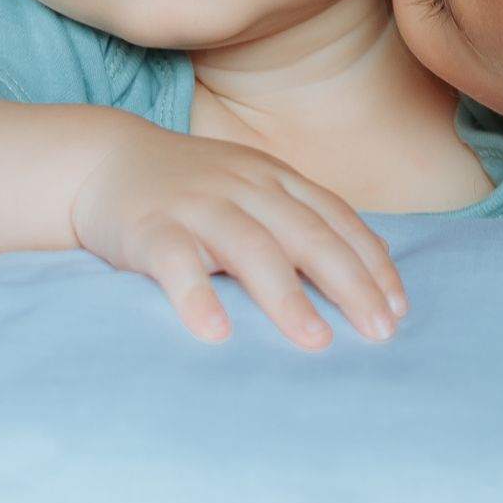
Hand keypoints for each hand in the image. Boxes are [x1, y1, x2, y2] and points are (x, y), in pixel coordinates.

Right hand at [69, 127, 408, 350]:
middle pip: (306, 235)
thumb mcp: (249, 191)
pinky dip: (197, 297)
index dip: (371, 263)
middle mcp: (243, 187)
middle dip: (349, 284)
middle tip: (380, 333)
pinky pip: (176, 263)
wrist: (103, 161)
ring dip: (287, 297)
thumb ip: (294, 222)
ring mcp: (196, 205)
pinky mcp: (150, 228)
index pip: (336, 219)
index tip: (398, 310)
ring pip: (250, 248)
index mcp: (274, 179)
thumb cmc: (190, 190)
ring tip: (317, 342)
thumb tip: (360, 281)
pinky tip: (215, 334)